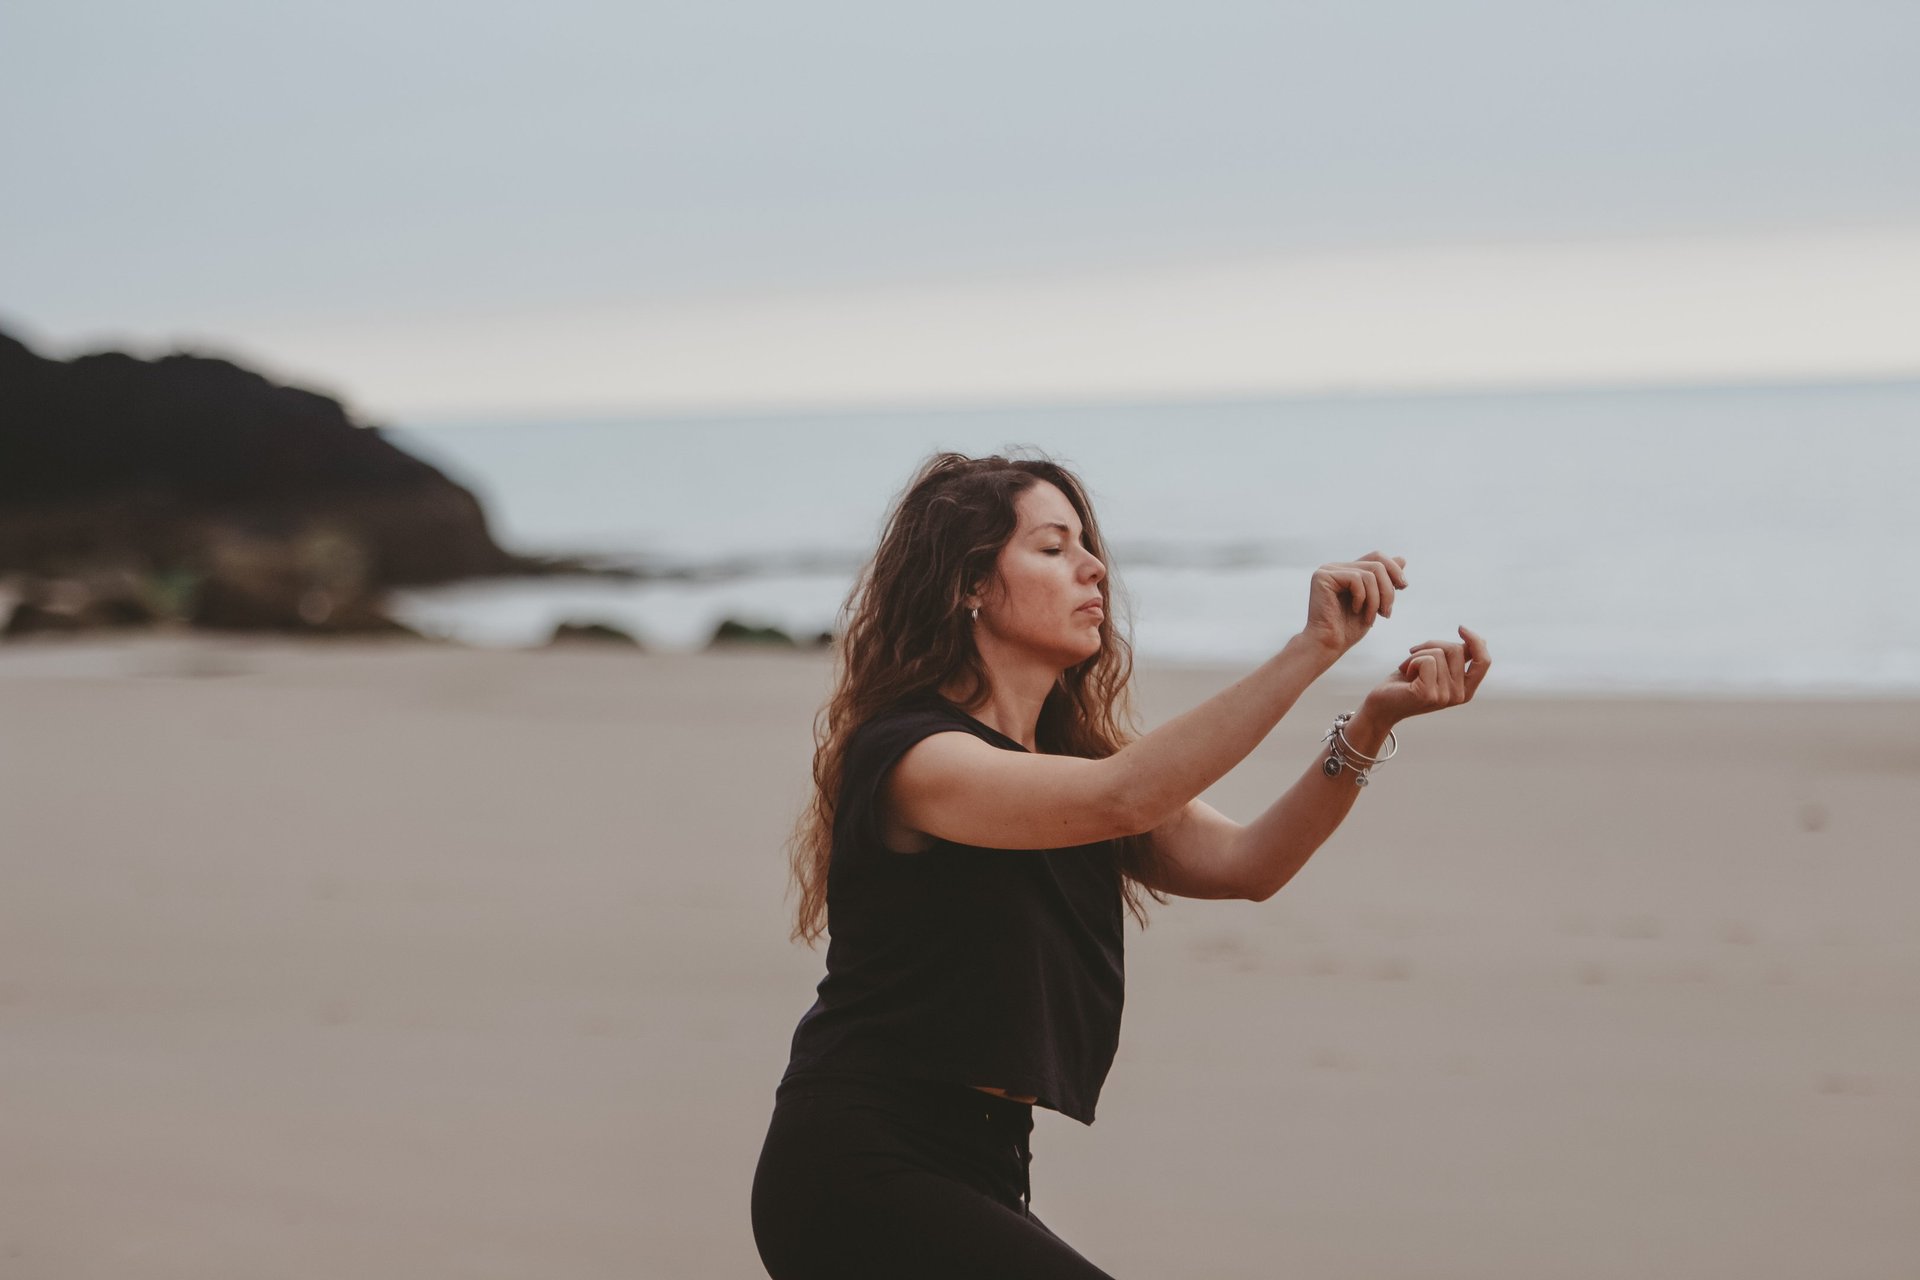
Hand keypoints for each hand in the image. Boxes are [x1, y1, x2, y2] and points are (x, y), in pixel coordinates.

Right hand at [1302, 552, 1406, 657]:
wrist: (1329, 644)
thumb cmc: (1348, 628)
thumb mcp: (1374, 602)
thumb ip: (1384, 581)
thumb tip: (1402, 558)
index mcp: (1347, 570)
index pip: (1377, 557)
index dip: (1394, 569)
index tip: (1403, 587)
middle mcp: (1336, 567)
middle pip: (1377, 564)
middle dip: (1388, 590)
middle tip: (1387, 613)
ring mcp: (1328, 570)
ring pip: (1369, 573)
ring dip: (1376, 599)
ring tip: (1372, 617)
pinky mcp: (1322, 577)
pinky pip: (1356, 579)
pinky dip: (1362, 598)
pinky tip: (1356, 610)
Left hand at [1362, 625, 1490, 723]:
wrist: (1381, 704)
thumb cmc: (1407, 682)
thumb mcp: (1437, 667)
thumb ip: (1456, 657)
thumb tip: (1477, 639)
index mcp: (1466, 690)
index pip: (1484, 661)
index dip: (1476, 641)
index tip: (1460, 628)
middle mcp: (1460, 696)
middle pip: (1456, 650)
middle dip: (1432, 644)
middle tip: (1414, 654)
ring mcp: (1445, 697)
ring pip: (1439, 653)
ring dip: (1418, 653)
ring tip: (1408, 668)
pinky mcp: (1428, 694)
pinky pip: (1426, 660)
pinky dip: (1411, 660)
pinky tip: (1405, 673)